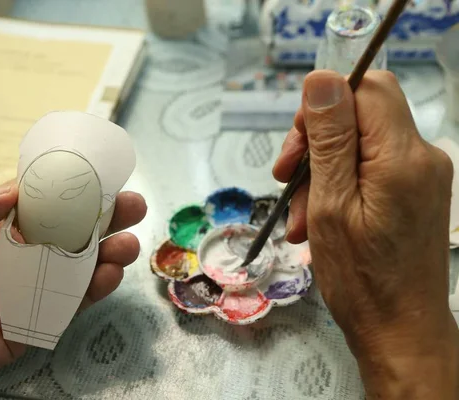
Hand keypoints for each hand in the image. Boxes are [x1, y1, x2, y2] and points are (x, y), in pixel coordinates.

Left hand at [0, 182, 145, 399]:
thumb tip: (11, 192)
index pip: (37, 204)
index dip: (68, 189)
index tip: (97, 176)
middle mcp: (13, 257)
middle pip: (66, 234)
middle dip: (101, 219)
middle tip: (130, 205)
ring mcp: (23, 291)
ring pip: (75, 269)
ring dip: (106, 254)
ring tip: (128, 242)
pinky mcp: (27, 325)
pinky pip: (65, 307)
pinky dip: (91, 291)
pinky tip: (108, 275)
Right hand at [274, 70, 458, 398]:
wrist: (399, 329)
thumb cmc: (360, 278)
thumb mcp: (330, 205)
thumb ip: (329, 139)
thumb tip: (322, 78)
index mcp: (403, 157)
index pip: (368, 88)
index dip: (326, 102)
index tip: (298, 143)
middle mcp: (421, 158)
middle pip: (362, 114)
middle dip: (316, 140)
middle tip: (285, 178)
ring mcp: (421, 176)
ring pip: (360, 143)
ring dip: (320, 171)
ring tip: (298, 217)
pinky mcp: (414, 192)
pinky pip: (369, 169)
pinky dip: (338, 186)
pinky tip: (316, 220)